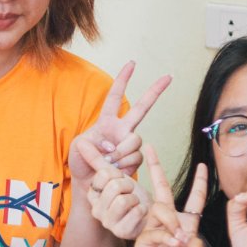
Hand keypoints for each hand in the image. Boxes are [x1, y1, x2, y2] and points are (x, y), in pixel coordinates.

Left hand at [68, 61, 171, 180]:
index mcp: (107, 121)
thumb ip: (94, 143)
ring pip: (135, 141)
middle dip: (155, 91)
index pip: (115, 96)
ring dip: (120, 153)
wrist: (89, 182)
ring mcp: (130, 144)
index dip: (123, 80)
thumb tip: (113, 146)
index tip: (132, 64)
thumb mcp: (78, 147)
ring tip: (107, 161)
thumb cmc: (81, 162)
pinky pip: (136, 158)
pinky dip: (123, 165)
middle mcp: (122, 129)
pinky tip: (115, 169)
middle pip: (143, 108)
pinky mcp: (135, 160)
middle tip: (169, 76)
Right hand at [86, 151, 147, 239]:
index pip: (103, 174)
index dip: (118, 174)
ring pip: (124, 199)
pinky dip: (142, 209)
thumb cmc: (132, 195)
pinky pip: (136, 211)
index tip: (120, 181)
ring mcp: (108, 223)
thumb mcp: (115, 175)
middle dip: (128, 186)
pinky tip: (139, 214)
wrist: (149, 216)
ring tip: (134, 203)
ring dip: (135, 198)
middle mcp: (96, 210)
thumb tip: (81, 141)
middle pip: (114, 185)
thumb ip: (98, 159)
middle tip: (129, 193)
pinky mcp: (121, 232)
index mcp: (93, 195)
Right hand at [130, 144, 207, 246]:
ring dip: (172, 221)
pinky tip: (173, 245)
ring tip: (179, 240)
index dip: (199, 183)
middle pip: (163, 190)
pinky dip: (166, 236)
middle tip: (149, 148)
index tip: (204, 166)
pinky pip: (155, 229)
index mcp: (186, 226)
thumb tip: (189, 235)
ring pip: (162, 209)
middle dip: (155, 169)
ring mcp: (154, 229)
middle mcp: (169, 223)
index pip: (194, 199)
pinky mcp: (143, 238)